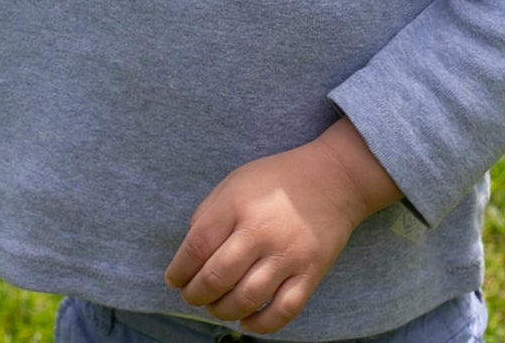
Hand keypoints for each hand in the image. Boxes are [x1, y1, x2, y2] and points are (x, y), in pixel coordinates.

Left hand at [164, 120, 400, 334]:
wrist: (331, 179)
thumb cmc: (274, 180)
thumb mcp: (234, 183)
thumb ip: (209, 214)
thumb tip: (190, 253)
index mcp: (236, 205)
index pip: (198, 246)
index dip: (180, 269)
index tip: (173, 280)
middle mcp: (260, 232)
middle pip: (218, 277)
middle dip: (196, 294)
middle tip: (190, 296)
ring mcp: (288, 256)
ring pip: (246, 299)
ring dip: (222, 310)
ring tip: (214, 307)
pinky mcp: (310, 274)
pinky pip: (282, 311)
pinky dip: (260, 325)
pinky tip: (245, 320)